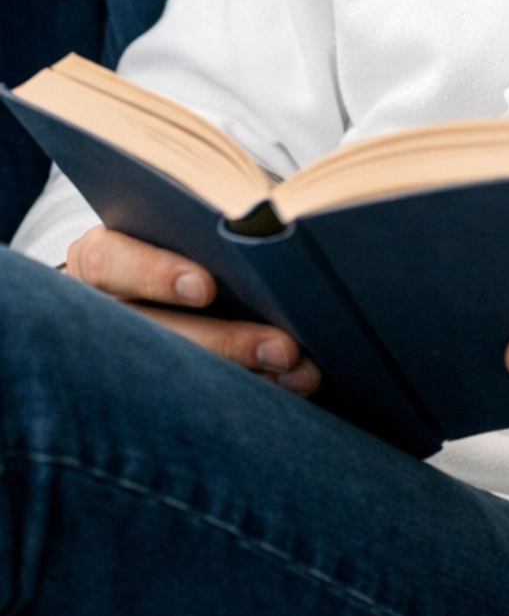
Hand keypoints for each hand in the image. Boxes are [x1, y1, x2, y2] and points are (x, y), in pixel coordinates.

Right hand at [64, 227, 319, 396]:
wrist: (175, 276)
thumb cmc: (188, 234)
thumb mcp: (190, 214)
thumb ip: (210, 217)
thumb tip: (275, 230)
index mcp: (99, 255)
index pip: (108, 262)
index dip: (155, 274)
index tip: (206, 287)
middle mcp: (102, 312)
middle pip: (151, 334)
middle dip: (223, 342)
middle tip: (283, 347)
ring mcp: (123, 358)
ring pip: (176, 376)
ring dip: (247, 376)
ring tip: (301, 371)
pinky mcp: (153, 389)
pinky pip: (196, 401)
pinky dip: (251, 392)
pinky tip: (293, 386)